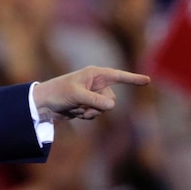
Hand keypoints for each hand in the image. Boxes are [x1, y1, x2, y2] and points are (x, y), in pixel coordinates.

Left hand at [33, 66, 149, 120]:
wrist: (43, 104)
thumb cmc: (57, 92)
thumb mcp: (76, 95)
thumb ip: (95, 99)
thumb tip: (111, 105)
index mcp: (95, 74)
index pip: (118, 76)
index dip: (133, 79)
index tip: (148, 80)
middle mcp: (96, 83)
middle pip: (111, 100)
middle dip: (98, 106)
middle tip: (81, 104)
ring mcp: (93, 95)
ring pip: (105, 109)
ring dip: (91, 112)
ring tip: (76, 107)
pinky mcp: (88, 105)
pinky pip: (96, 114)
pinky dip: (87, 115)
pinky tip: (74, 111)